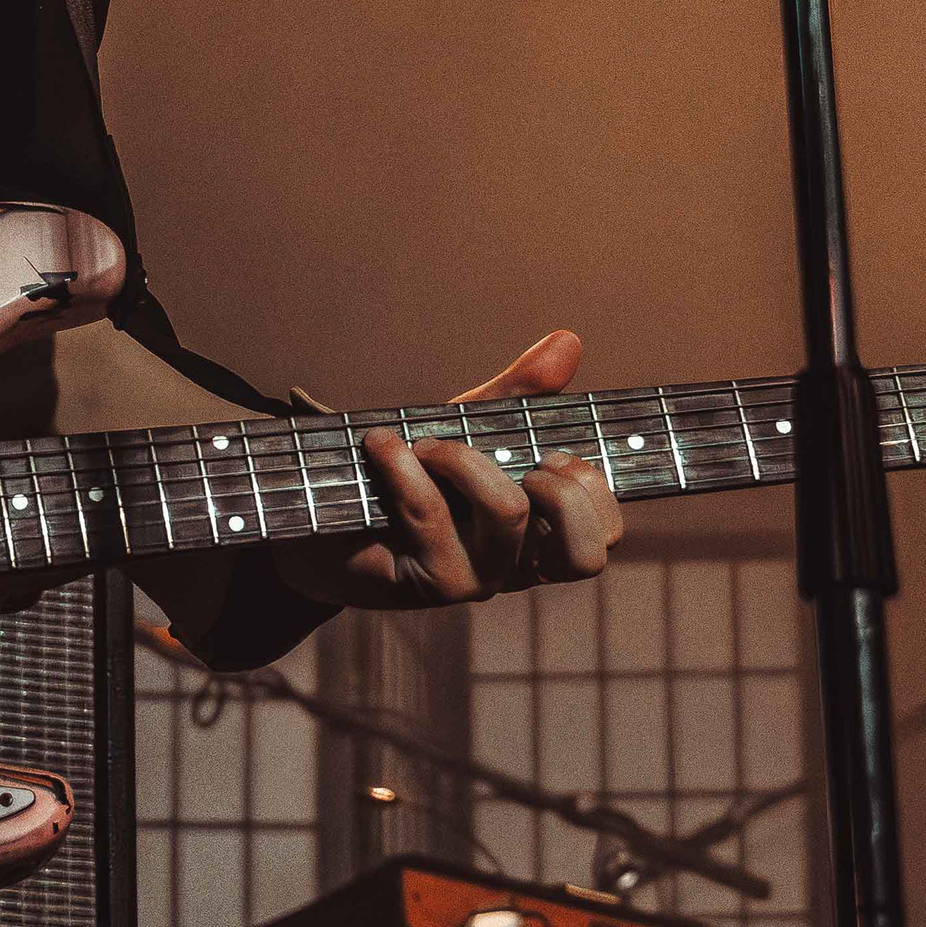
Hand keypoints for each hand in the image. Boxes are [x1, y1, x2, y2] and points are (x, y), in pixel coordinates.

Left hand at [277, 331, 621, 612]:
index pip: (605, 536)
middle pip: (584, 550)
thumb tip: (569, 341)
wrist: (320, 515)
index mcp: (538, 538)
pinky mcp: (421, 585)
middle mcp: (515, 569)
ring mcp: (472, 582)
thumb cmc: (407, 473)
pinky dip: (404, 464)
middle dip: (555, 480)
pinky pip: (430, 512)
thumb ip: (520, 394)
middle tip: (509, 459)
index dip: (594, 489)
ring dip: (464, 456)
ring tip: (426, 444)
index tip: (552, 451)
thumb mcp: (469, 426)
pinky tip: (380, 445)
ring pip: (510, 511)